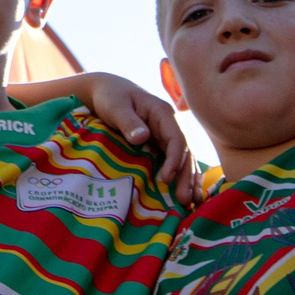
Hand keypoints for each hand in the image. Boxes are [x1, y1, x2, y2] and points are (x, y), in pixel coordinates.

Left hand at [78, 73, 199, 205]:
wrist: (105, 91)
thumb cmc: (110, 96)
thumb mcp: (115, 106)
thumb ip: (128, 121)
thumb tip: (143, 137)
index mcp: (162, 113)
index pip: (177, 139)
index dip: (175, 160)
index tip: (166, 179)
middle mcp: (168, 126)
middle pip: (184, 152)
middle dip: (186, 176)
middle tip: (185, 200)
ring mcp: (164, 136)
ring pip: (182, 159)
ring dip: (187, 180)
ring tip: (190, 204)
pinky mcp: (158, 145)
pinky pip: (172, 162)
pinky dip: (179, 177)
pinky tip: (182, 194)